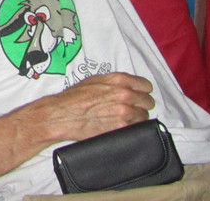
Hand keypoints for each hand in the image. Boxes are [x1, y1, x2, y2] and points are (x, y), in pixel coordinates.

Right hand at [34, 72, 154, 142]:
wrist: (62, 114)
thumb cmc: (74, 98)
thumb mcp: (94, 81)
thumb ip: (115, 83)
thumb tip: (128, 87)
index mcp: (119, 80)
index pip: (146, 85)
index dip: (142, 91)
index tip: (139, 96)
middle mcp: (125, 94)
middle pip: (148, 102)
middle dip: (141, 105)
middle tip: (132, 109)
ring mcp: (125, 112)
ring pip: (144, 117)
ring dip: (137, 118)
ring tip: (124, 119)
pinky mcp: (121, 128)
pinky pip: (136, 129)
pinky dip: (131, 129)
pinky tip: (121, 127)